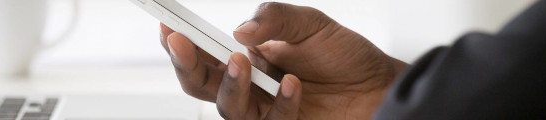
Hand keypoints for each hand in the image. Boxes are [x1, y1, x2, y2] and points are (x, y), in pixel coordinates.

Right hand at [160, 2, 407, 119]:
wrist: (378, 84)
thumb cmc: (343, 53)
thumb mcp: (309, 23)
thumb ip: (274, 19)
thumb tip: (239, 30)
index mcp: (248, 56)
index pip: (205, 53)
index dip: (182, 43)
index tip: (167, 27)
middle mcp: (251, 85)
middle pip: (202, 84)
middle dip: (187, 66)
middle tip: (183, 45)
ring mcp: (266, 108)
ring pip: (228, 108)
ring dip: (229, 85)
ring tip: (242, 61)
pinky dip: (280, 103)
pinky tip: (293, 84)